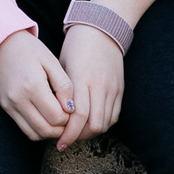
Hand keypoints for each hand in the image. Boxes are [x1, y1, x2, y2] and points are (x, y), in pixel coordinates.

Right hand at [0, 29, 72, 141]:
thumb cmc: (29, 49)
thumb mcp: (51, 61)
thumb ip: (64, 85)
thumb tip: (71, 109)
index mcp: (33, 86)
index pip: (56, 117)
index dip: (69, 117)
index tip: (71, 107)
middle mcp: (19, 99)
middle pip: (46, 130)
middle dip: (61, 128)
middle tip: (68, 116)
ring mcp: (10, 106)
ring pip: (35, 134)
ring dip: (50, 132)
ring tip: (57, 118)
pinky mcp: (6, 108)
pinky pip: (25, 129)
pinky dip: (38, 129)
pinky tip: (45, 118)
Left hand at [56, 23, 124, 147]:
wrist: (101, 29)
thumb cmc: (76, 47)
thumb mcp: (62, 66)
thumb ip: (60, 91)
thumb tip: (53, 116)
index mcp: (82, 79)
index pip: (78, 116)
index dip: (69, 134)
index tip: (59, 144)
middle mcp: (99, 86)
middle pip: (94, 125)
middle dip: (80, 137)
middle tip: (67, 139)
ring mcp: (112, 88)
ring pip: (105, 123)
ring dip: (91, 132)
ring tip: (78, 133)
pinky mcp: (120, 89)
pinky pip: (114, 116)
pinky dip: (103, 123)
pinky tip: (91, 123)